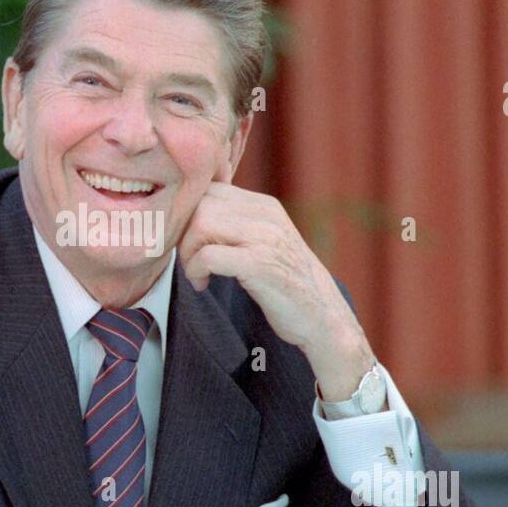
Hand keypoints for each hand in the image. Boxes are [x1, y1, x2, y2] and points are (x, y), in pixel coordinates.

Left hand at [177, 183, 374, 400]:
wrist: (324, 317)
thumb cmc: (285, 285)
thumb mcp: (264, 243)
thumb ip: (237, 225)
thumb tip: (191, 217)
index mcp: (264, 206)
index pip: (209, 189)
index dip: (187, 215)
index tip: (187, 243)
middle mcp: (266, 215)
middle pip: (200, 203)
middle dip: (183, 234)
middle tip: (189, 261)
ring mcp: (265, 238)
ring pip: (201, 224)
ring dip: (188, 253)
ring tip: (196, 273)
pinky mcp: (261, 264)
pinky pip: (209, 255)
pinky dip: (196, 270)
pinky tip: (203, 284)